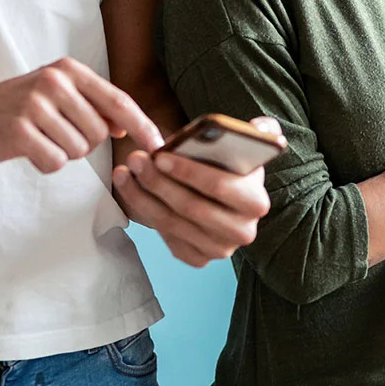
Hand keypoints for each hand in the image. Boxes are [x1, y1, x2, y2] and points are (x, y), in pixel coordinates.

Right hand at [0, 57, 161, 173]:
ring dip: (62, 153)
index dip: (143, 125)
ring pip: (78, 150)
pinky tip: (27, 149)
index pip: (118, 101)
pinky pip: (55, 162)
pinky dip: (45, 163)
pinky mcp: (19, 130)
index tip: (160, 145)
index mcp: (70, 70)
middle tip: (54, 133)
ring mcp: (36, 104)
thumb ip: (92, 107)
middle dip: (83, 143)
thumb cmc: (16, 107)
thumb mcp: (57, 96)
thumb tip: (127, 126)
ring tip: (38, 138)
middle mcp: (56, 81)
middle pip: (99, 133)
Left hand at [112, 116, 276, 267]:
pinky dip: (143, 212)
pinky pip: (165, 236)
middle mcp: (242, 231)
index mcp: (255, 201)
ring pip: (172, 222)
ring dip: (142, 195)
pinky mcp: (198, 258)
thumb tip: (259, 126)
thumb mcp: (246, 145)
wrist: (220, 193)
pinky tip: (131, 190)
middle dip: (158, 182)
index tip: (160, 155)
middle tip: (135, 159)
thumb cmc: (229, 164)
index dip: (187, 171)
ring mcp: (219, 248)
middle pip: (191, 207)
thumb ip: (259, 132)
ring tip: (125, 171)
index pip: (219, 186)